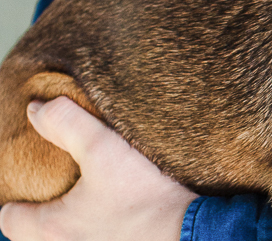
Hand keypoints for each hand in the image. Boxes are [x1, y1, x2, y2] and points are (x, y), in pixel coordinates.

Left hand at [0, 97, 196, 240]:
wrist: (189, 229)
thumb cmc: (144, 194)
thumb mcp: (104, 147)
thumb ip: (66, 124)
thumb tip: (36, 108)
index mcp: (52, 228)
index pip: (10, 219)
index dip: (15, 198)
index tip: (29, 184)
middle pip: (35, 234)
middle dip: (43, 211)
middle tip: (60, 186)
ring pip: (65, 239)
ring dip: (70, 222)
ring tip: (89, 197)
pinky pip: (92, 239)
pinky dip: (94, 229)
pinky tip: (116, 210)